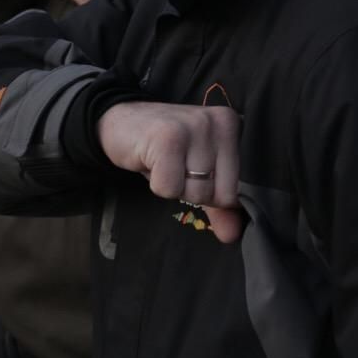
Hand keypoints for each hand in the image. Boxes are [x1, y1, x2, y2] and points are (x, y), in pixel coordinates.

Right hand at [97, 102, 243, 241]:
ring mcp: (196, 127)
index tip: (194, 173)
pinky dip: (157, 184)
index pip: (238, 189)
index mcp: (233, 126)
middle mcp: (221, 123)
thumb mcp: (197, 173)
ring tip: (165, 163)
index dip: (213, 194)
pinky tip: (151, 161)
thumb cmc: (163, 149)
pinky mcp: (169, 138)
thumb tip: (232, 235)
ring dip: (174, 187)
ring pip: (197, 193)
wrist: (119, 122)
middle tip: (176, 168)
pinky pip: (170, 188)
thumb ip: (219, 204)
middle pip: (220, 194)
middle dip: (194, 192)